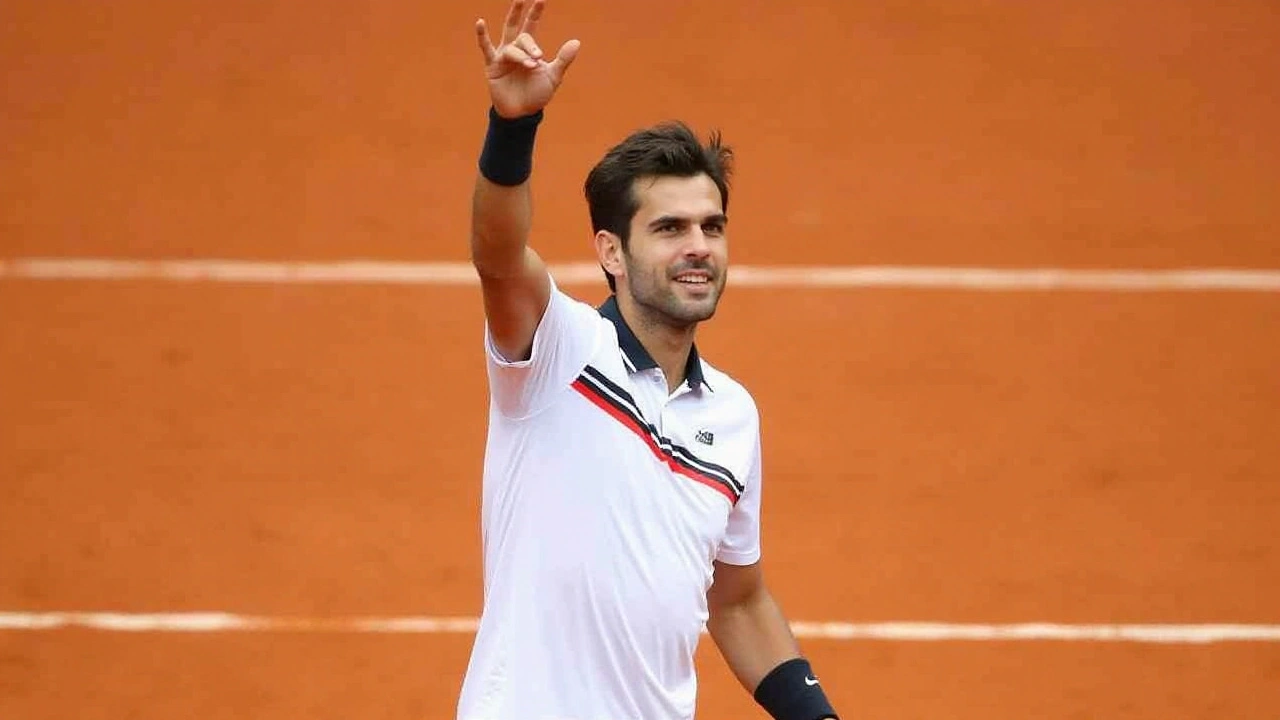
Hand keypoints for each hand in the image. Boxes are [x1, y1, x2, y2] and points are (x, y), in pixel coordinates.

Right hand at [475, 0, 580, 118]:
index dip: (535, 12)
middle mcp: (515, 48)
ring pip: (512, 46)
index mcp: (529, 49)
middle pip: (516, 26)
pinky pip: (486, 48)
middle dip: (520, 13)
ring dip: (522, 54)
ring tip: (532, 64)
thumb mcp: (554, 76)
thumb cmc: (537, 94)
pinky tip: (480, 23)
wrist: (523, 113)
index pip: (531, 25)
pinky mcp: (493, 66)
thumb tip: (577, 41)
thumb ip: (563, 59)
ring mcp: (503, 56)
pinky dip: (482, 36)